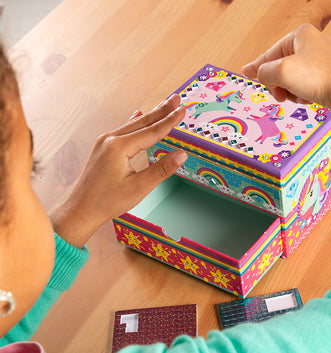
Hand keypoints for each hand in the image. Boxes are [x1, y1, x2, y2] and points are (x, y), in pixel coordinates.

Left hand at [50, 94, 186, 247]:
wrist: (81, 210)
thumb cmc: (108, 201)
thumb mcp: (139, 187)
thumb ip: (162, 169)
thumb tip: (182, 154)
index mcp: (120, 147)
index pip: (152, 131)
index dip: (170, 121)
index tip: (183, 110)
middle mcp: (110, 139)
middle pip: (142, 122)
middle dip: (161, 110)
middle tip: (176, 98)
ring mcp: (104, 142)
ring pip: (132, 125)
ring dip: (150, 115)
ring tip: (164, 106)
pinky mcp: (102, 148)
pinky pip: (123, 131)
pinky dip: (135, 123)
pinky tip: (137, 115)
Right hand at [242, 23, 330, 110]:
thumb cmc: (320, 77)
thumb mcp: (282, 72)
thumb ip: (263, 72)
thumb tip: (257, 73)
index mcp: (299, 35)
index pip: (269, 54)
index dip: (256, 67)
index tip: (245, 73)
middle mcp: (311, 43)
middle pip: (280, 68)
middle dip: (278, 85)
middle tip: (280, 96)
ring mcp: (320, 59)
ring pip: (292, 79)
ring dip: (290, 92)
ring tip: (299, 97)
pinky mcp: (327, 75)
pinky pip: (305, 86)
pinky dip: (303, 95)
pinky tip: (309, 99)